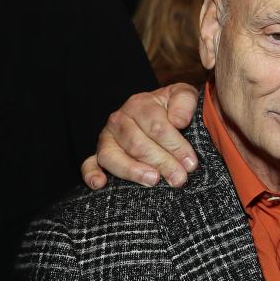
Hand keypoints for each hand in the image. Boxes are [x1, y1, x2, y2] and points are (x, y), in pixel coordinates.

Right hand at [81, 83, 199, 188]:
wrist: (159, 112)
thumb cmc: (173, 107)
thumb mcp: (183, 96)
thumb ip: (185, 102)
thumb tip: (179, 121)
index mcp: (140, 104)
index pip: (156, 127)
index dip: (175, 146)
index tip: (190, 163)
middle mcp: (119, 120)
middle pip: (137, 144)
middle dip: (161, 162)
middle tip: (179, 178)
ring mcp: (107, 138)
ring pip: (113, 156)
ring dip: (132, 170)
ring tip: (153, 180)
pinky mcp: (99, 154)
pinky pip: (89, 164)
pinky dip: (92, 174)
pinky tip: (101, 184)